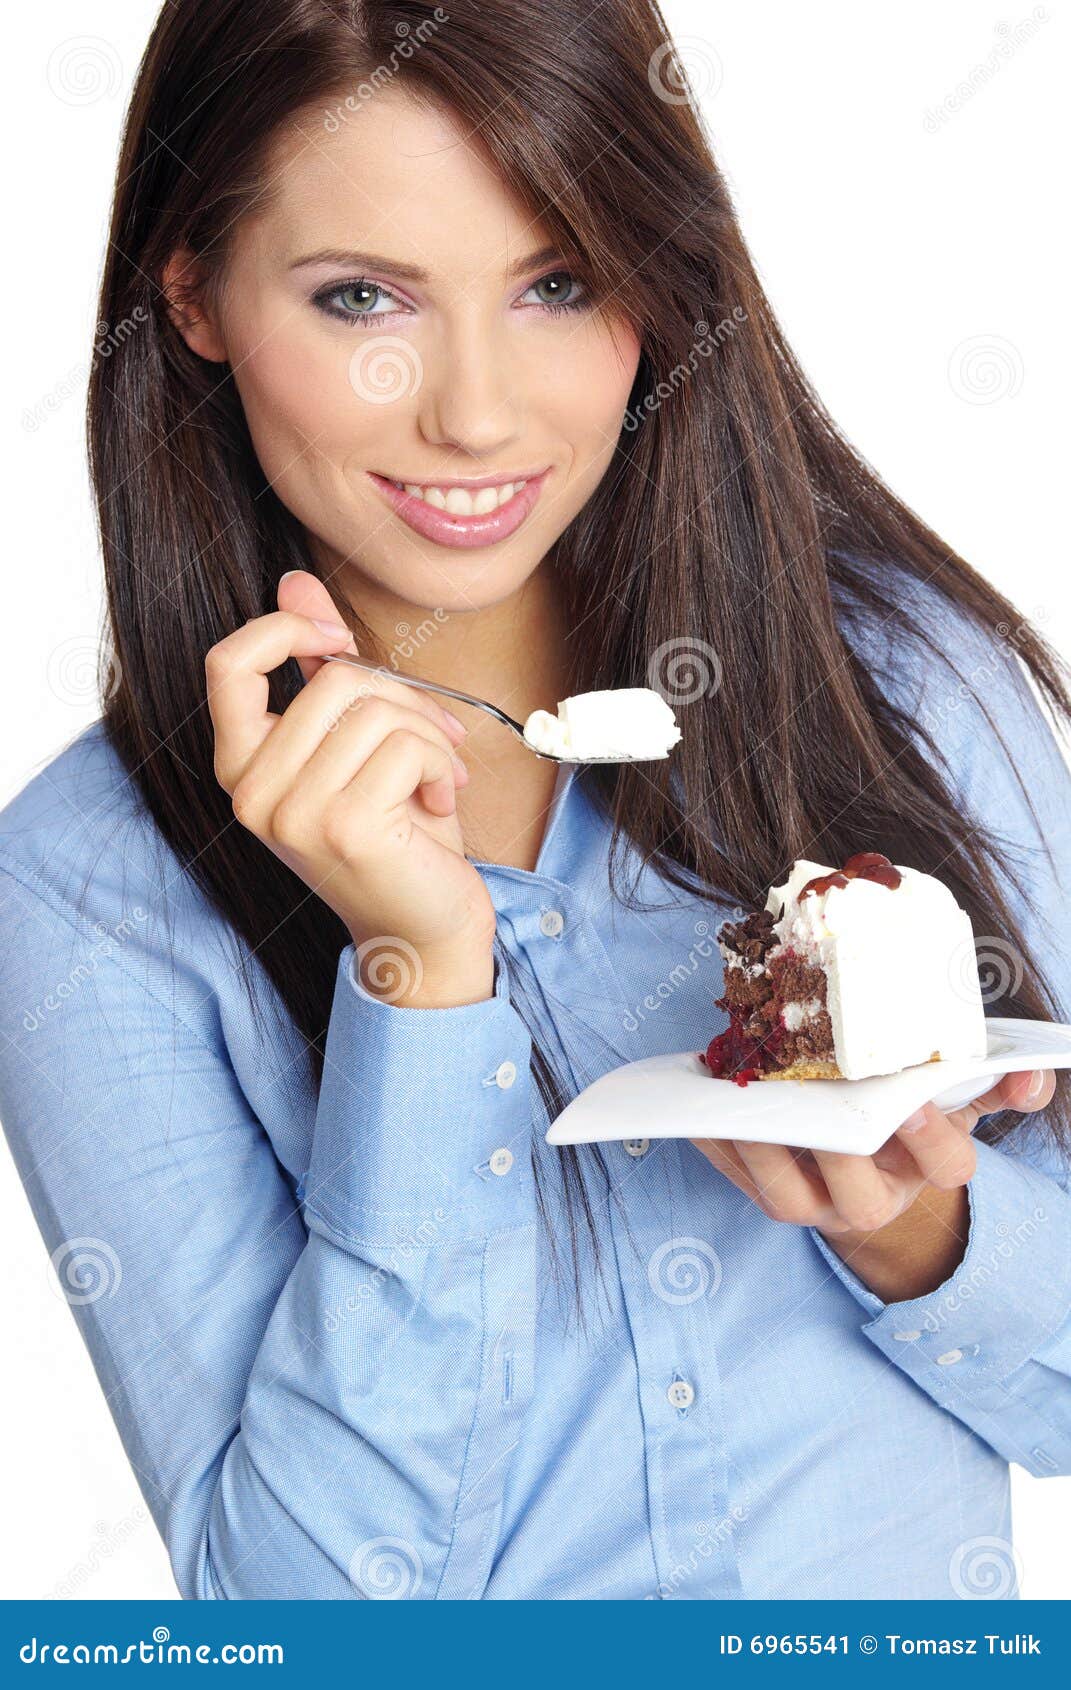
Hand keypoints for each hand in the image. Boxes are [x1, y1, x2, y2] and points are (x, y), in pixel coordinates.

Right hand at [205, 571, 496, 1006]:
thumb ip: (322, 669)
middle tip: (435, 738)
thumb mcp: (354, 745)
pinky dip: (439, 764)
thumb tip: (295, 583)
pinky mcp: (343, 828)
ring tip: (439, 775)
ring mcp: (291, 814)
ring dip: (428, 735)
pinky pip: (403, 746)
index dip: (287, 631)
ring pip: (374, 709)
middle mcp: (251, 793)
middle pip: (333, 680)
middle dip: (403, 697)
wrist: (423, 930)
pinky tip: (440, 802)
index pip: (227, 664)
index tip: (341, 644)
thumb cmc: (395, 837)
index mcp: (242, 767)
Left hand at [691, 1068, 1055, 1299]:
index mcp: (926, 1171)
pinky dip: (715, 1141)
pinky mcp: (764, 1196)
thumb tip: (1033, 1073)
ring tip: (738, 1097)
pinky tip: (699, 1102)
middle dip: (834, 1144)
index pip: (947, 1166)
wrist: (863, 1164)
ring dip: (759, 1146)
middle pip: (855, 1188)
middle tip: (809, 1091)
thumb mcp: (957, 1099)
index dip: (931, 1137)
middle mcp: (870, 1200)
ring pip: (784, 1193)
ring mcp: (813, 1205)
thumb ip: (994, 1082)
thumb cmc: (908, 1118)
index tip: (912, 1101)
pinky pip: (733, 1177)